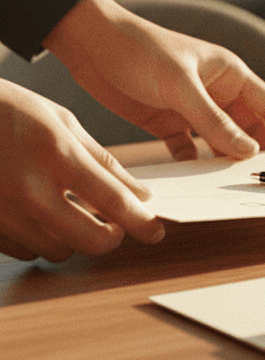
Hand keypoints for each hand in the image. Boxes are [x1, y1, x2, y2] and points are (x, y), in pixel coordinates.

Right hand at [0, 79, 164, 261]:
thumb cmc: (6, 110)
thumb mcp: (60, 120)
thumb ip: (101, 160)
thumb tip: (137, 192)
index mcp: (56, 155)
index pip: (112, 200)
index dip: (140, 221)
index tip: (154, 230)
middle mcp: (28, 189)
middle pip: (88, 240)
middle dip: (109, 238)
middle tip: (115, 226)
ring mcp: (1, 212)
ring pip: (56, 250)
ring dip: (72, 237)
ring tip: (71, 211)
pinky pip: (23, 250)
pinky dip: (39, 238)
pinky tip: (39, 214)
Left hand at [43, 0, 264, 160]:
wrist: (91, 44)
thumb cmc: (141, 50)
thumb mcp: (180, 85)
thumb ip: (214, 120)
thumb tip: (248, 151)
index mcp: (230, 74)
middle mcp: (216, 91)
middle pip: (249, 127)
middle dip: (260, 151)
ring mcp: (192, 108)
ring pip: (221, 140)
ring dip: (226, 160)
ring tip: (236, 186)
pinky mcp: (167, 121)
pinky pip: (188, 149)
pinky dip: (193, 164)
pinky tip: (195, 180)